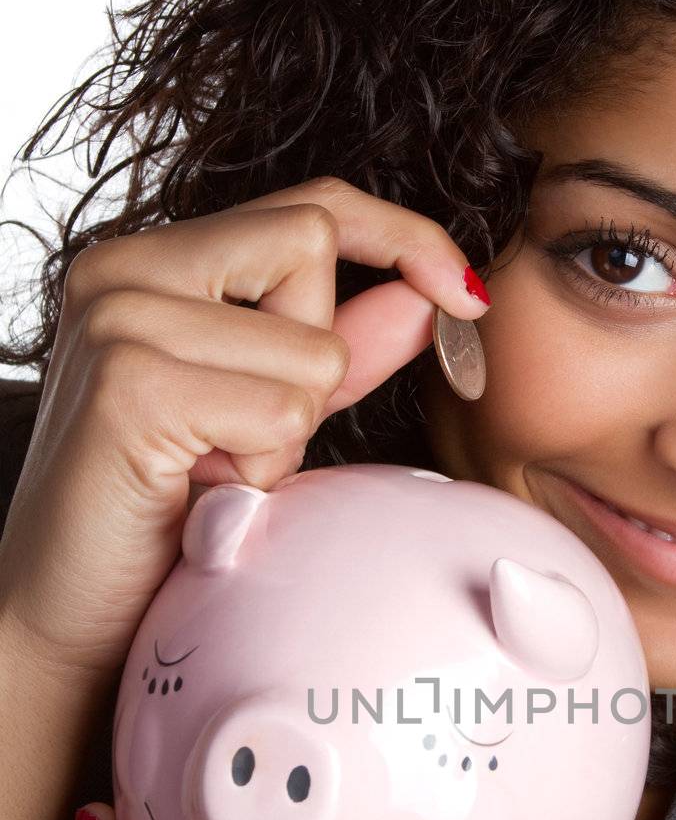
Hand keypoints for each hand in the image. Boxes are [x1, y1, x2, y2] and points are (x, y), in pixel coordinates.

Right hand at [0, 174, 489, 681]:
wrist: (68, 614)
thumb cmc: (160, 519)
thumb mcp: (264, 418)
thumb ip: (341, 351)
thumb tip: (432, 297)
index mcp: (150, 261)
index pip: (307, 205)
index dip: (400, 237)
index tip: (464, 295)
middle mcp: (124, 268)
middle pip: (311, 249)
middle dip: (319, 358)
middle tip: (247, 436)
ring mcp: (121, 319)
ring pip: (311, 350)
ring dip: (287, 436)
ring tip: (214, 472)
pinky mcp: (132, 386)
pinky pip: (281, 413)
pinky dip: (264, 471)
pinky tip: (202, 494)